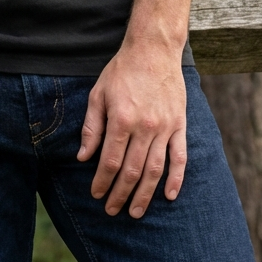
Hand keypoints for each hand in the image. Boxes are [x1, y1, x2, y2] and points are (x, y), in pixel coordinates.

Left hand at [77, 40, 186, 217]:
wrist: (154, 49)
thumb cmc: (121, 71)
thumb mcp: (98, 94)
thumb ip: (91, 127)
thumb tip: (82, 157)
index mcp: (121, 118)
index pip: (110, 161)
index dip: (102, 182)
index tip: (96, 195)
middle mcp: (144, 126)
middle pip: (131, 171)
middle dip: (120, 194)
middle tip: (112, 210)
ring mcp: (165, 127)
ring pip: (155, 170)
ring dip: (144, 194)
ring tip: (135, 212)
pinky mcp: (179, 125)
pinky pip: (179, 157)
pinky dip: (175, 179)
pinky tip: (168, 195)